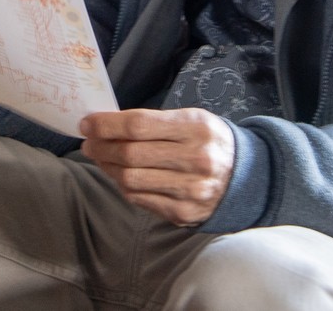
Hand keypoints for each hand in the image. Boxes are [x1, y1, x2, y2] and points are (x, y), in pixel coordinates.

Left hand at [80, 108, 234, 225]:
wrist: (245, 175)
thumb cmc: (207, 140)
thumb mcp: (190, 119)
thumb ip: (153, 122)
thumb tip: (105, 124)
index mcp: (195, 128)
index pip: (138, 125)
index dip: (106, 124)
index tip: (87, 123)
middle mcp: (195, 159)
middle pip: (131, 154)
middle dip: (101, 147)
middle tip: (88, 142)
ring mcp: (190, 189)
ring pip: (131, 179)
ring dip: (107, 167)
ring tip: (100, 157)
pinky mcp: (184, 212)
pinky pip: (140, 199)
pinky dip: (123, 186)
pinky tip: (118, 175)